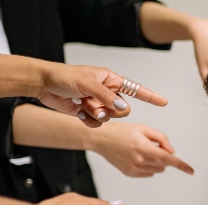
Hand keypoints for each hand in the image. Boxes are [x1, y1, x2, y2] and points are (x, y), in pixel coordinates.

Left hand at [37, 62, 167, 126]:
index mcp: (111, 80)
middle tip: (94, 106)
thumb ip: (108, 97)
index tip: (164, 102)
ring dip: (95, 114)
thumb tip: (124, 109)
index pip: (136, 89)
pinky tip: (78, 113)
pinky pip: (97, 124)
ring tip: (81, 105)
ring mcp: (98, 103)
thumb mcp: (88, 84)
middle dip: (110, 111)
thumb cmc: (65, 77)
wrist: (43, 84)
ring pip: (110, 118)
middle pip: (124, 110)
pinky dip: (88, 121)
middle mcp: (108, 92)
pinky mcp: (88, 113)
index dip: (151, 96)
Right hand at [87, 122, 193, 176]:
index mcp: (145, 148)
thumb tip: (172, 151)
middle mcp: (140, 161)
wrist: (101, 139)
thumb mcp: (144, 128)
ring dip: (157, 161)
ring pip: (157, 169)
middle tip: (151, 144)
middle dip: (163, 155)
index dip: (182, 165)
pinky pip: (148, 173)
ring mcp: (134, 169)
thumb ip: (161, 139)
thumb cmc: (122, 131)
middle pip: (164, 164)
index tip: (191, 170)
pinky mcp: (130, 173)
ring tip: (142, 149)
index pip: (169, 160)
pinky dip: (149, 166)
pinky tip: (138, 156)